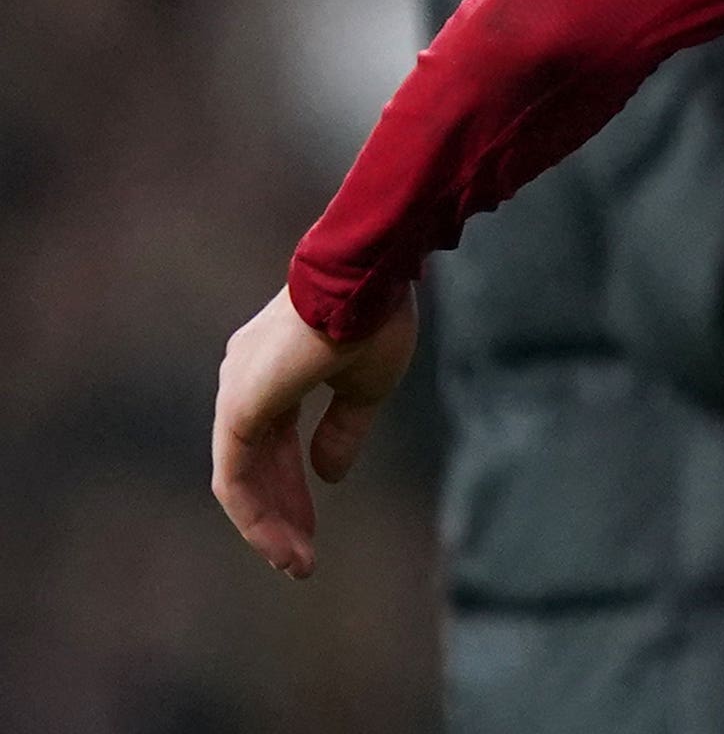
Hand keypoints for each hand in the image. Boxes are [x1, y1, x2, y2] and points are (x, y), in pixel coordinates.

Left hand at [211, 284, 417, 577]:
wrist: (366, 276)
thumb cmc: (374, 316)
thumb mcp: (366, 385)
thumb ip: (343, 430)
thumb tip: (329, 475)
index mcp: (273, 370)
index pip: (275, 442)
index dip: (295, 487)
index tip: (314, 527)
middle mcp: (244, 380)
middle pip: (255, 464)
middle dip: (279, 513)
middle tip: (301, 559)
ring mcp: (237, 392)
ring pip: (241, 476)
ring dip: (269, 523)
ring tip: (297, 562)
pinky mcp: (238, 408)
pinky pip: (235, 476)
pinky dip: (256, 514)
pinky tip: (283, 539)